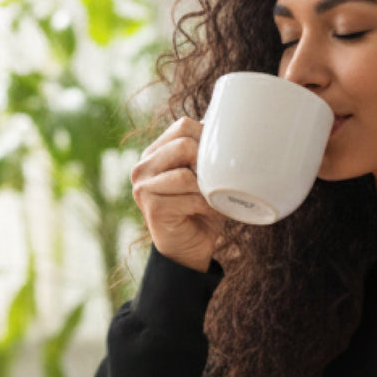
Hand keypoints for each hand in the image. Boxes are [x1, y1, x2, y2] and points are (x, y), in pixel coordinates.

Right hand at [130, 116, 228, 272]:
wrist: (189, 250)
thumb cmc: (200, 210)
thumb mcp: (202, 176)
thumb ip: (206, 154)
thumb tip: (232, 132)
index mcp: (155, 153)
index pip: (183, 126)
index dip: (206, 139)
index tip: (216, 160)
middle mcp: (143, 166)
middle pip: (184, 145)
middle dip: (206, 165)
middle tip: (212, 183)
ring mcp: (143, 187)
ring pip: (186, 174)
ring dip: (205, 189)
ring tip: (208, 199)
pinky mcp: (152, 207)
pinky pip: (189, 197)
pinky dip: (205, 205)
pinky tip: (204, 212)